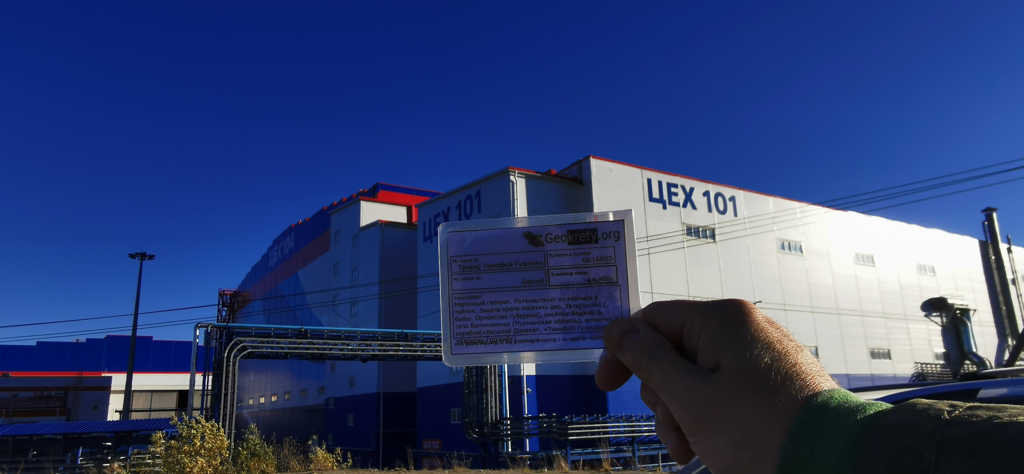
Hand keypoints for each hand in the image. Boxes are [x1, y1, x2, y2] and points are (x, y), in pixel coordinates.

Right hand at [595, 300, 835, 473]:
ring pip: (696, 377)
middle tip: (673, 431)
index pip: (653, 320)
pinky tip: (709, 446)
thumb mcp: (690, 398)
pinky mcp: (771, 382)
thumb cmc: (761, 430)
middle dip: (662, 397)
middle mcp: (742, 330)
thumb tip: (619, 330)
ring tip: (692, 449)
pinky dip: (708, 417)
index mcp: (721, 321)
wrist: (831, 460)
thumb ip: (649, 361)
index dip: (623, 351)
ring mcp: (759, 356)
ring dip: (683, 414)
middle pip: (673, 352)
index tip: (606, 385)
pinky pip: (723, 390)